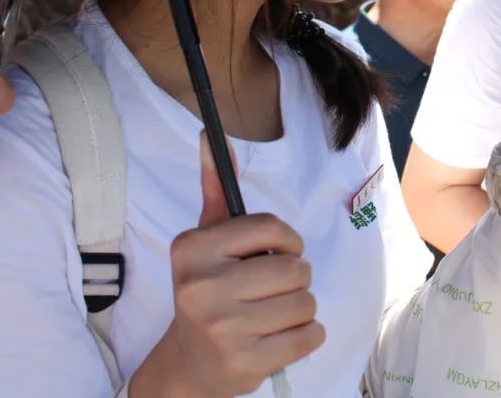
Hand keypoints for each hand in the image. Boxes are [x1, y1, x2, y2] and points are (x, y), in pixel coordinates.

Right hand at [131, 133, 323, 396]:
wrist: (190, 362)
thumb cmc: (209, 289)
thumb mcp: (207, 240)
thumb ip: (216, 191)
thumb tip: (211, 137)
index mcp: (193, 250)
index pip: (269, 227)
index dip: (288, 239)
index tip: (280, 250)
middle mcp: (202, 288)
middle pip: (296, 269)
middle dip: (296, 277)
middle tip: (274, 288)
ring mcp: (223, 329)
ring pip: (306, 303)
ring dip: (301, 308)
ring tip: (274, 313)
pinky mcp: (245, 364)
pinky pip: (310, 337)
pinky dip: (307, 335)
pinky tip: (281, 336)